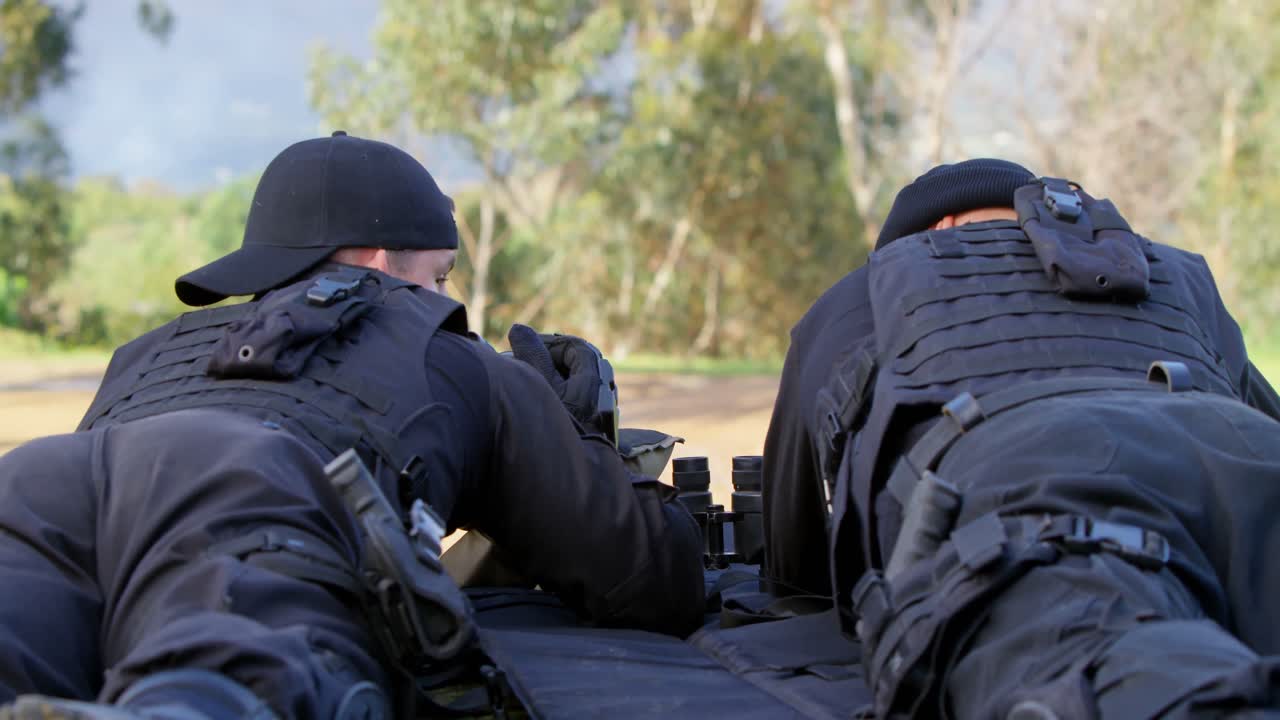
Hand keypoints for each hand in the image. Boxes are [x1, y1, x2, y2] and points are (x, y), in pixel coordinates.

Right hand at [507, 324, 618, 441]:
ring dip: (551, 382)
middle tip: (524, 365)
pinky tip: (536, 407)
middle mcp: (601, 400)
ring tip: (526, 386)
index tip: (524, 347)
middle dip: (549, 362)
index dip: (550, 343)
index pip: (576, 348)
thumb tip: (519, 330)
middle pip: (578, 368)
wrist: (562, 480)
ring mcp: (596, 419)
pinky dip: (556, 400)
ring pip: (576, 389)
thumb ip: (530, 354)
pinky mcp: (588, 436)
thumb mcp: (537, 383)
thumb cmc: (550, 427)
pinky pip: (574, 407)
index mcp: (594, 383)